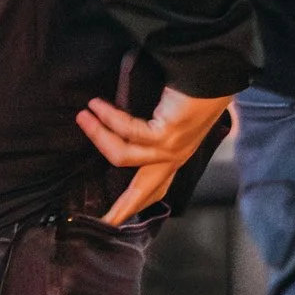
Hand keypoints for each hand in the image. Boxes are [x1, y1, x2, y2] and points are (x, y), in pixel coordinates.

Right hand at [78, 85, 235, 225]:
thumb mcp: (167, 118)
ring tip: (83, 117)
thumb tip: (113, 132)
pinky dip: (108, 118)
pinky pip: (128, 132)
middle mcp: (175, 157)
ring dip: (98, 136)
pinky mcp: (168, 135)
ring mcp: (172, 148)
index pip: (154, 190)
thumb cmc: (189, 90)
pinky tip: (97, 106)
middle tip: (98, 221)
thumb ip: (147, 132)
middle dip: (119, 209)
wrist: (211, 71)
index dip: (131, 207)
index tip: (110, 223)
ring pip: (123, 156)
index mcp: (175, 157)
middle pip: (142, 193)